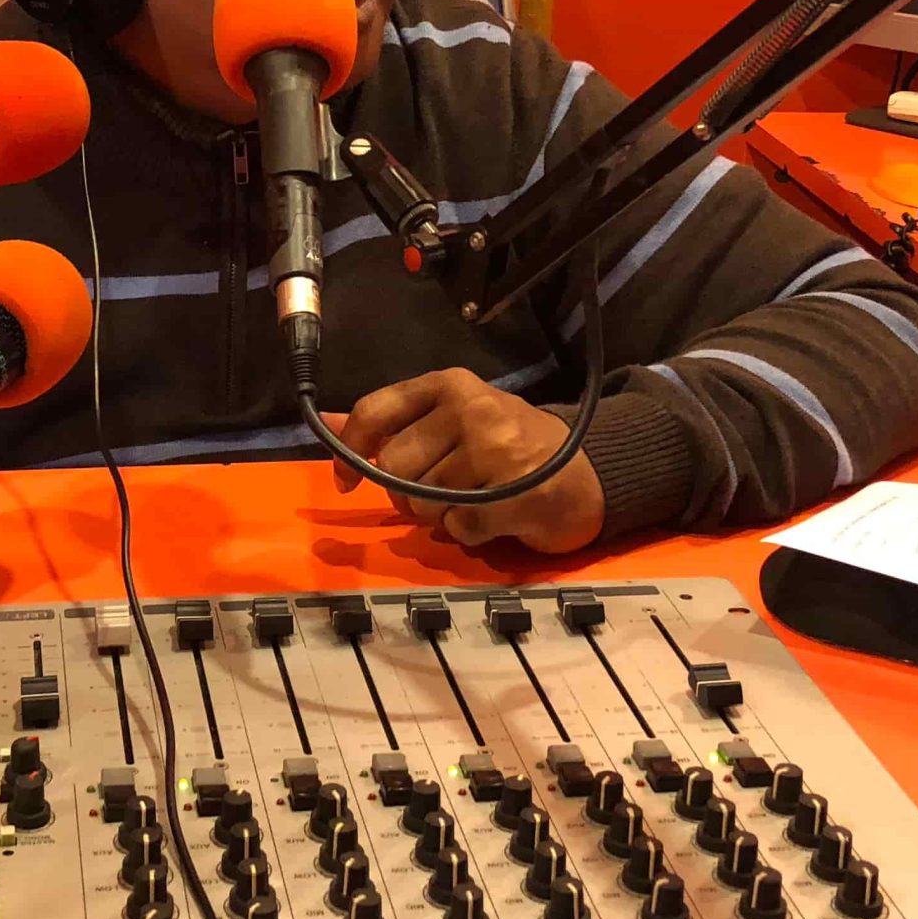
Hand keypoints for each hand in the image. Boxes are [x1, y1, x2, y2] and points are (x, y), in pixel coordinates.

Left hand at [331, 367, 604, 552]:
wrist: (590, 471)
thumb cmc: (514, 445)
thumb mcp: (455, 418)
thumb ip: (396, 421)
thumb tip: (327, 421)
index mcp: (451, 385)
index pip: (375, 411)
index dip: (349, 451)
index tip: (345, 479)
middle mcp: (472, 410)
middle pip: (394, 468)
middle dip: (407, 492)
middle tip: (441, 491)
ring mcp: (497, 450)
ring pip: (422, 503)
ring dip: (440, 514)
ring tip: (476, 498)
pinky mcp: (515, 494)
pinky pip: (457, 528)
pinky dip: (468, 533)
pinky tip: (494, 517)